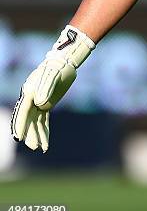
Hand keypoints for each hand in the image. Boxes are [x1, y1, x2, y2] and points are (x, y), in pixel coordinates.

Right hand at [11, 25, 94, 151]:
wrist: (63, 62)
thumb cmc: (57, 68)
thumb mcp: (52, 77)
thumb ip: (46, 90)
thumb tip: (40, 104)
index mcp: (29, 91)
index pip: (23, 111)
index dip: (20, 125)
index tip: (18, 138)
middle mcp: (31, 98)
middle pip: (28, 119)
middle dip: (30, 133)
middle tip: (33, 146)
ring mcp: (38, 102)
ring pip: (35, 122)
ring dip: (37, 135)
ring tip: (40, 148)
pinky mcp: (46, 105)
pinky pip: (43, 120)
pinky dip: (44, 131)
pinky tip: (45, 142)